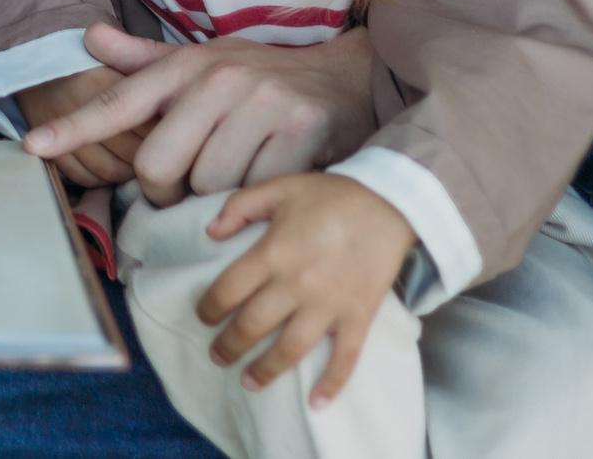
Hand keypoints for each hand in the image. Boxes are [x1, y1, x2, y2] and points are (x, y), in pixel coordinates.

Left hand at [23, 23, 377, 206]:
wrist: (347, 78)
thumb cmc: (262, 77)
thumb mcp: (204, 60)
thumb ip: (145, 60)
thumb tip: (88, 36)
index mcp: (187, 66)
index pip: (119, 101)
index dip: (73, 126)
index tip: (33, 146)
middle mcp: (220, 80)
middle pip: (155, 162)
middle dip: (161, 189)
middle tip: (180, 189)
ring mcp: (261, 106)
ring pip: (203, 184)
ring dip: (209, 199)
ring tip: (229, 181)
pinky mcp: (299, 134)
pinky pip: (250, 192)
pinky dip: (248, 202)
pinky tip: (261, 184)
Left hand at [197, 173, 416, 405]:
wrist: (390, 202)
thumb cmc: (331, 195)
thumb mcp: (279, 187)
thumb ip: (239, 206)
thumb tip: (209, 232)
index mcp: (272, 252)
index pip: (228, 290)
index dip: (209, 308)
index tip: (202, 318)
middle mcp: (296, 284)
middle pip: (252, 325)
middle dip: (229, 346)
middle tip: (218, 357)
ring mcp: (328, 304)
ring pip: (290, 349)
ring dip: (266, 370)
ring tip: (249, 382)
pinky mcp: (358, 316)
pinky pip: (345, 357)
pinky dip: (332, 384)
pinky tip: (317, 404)